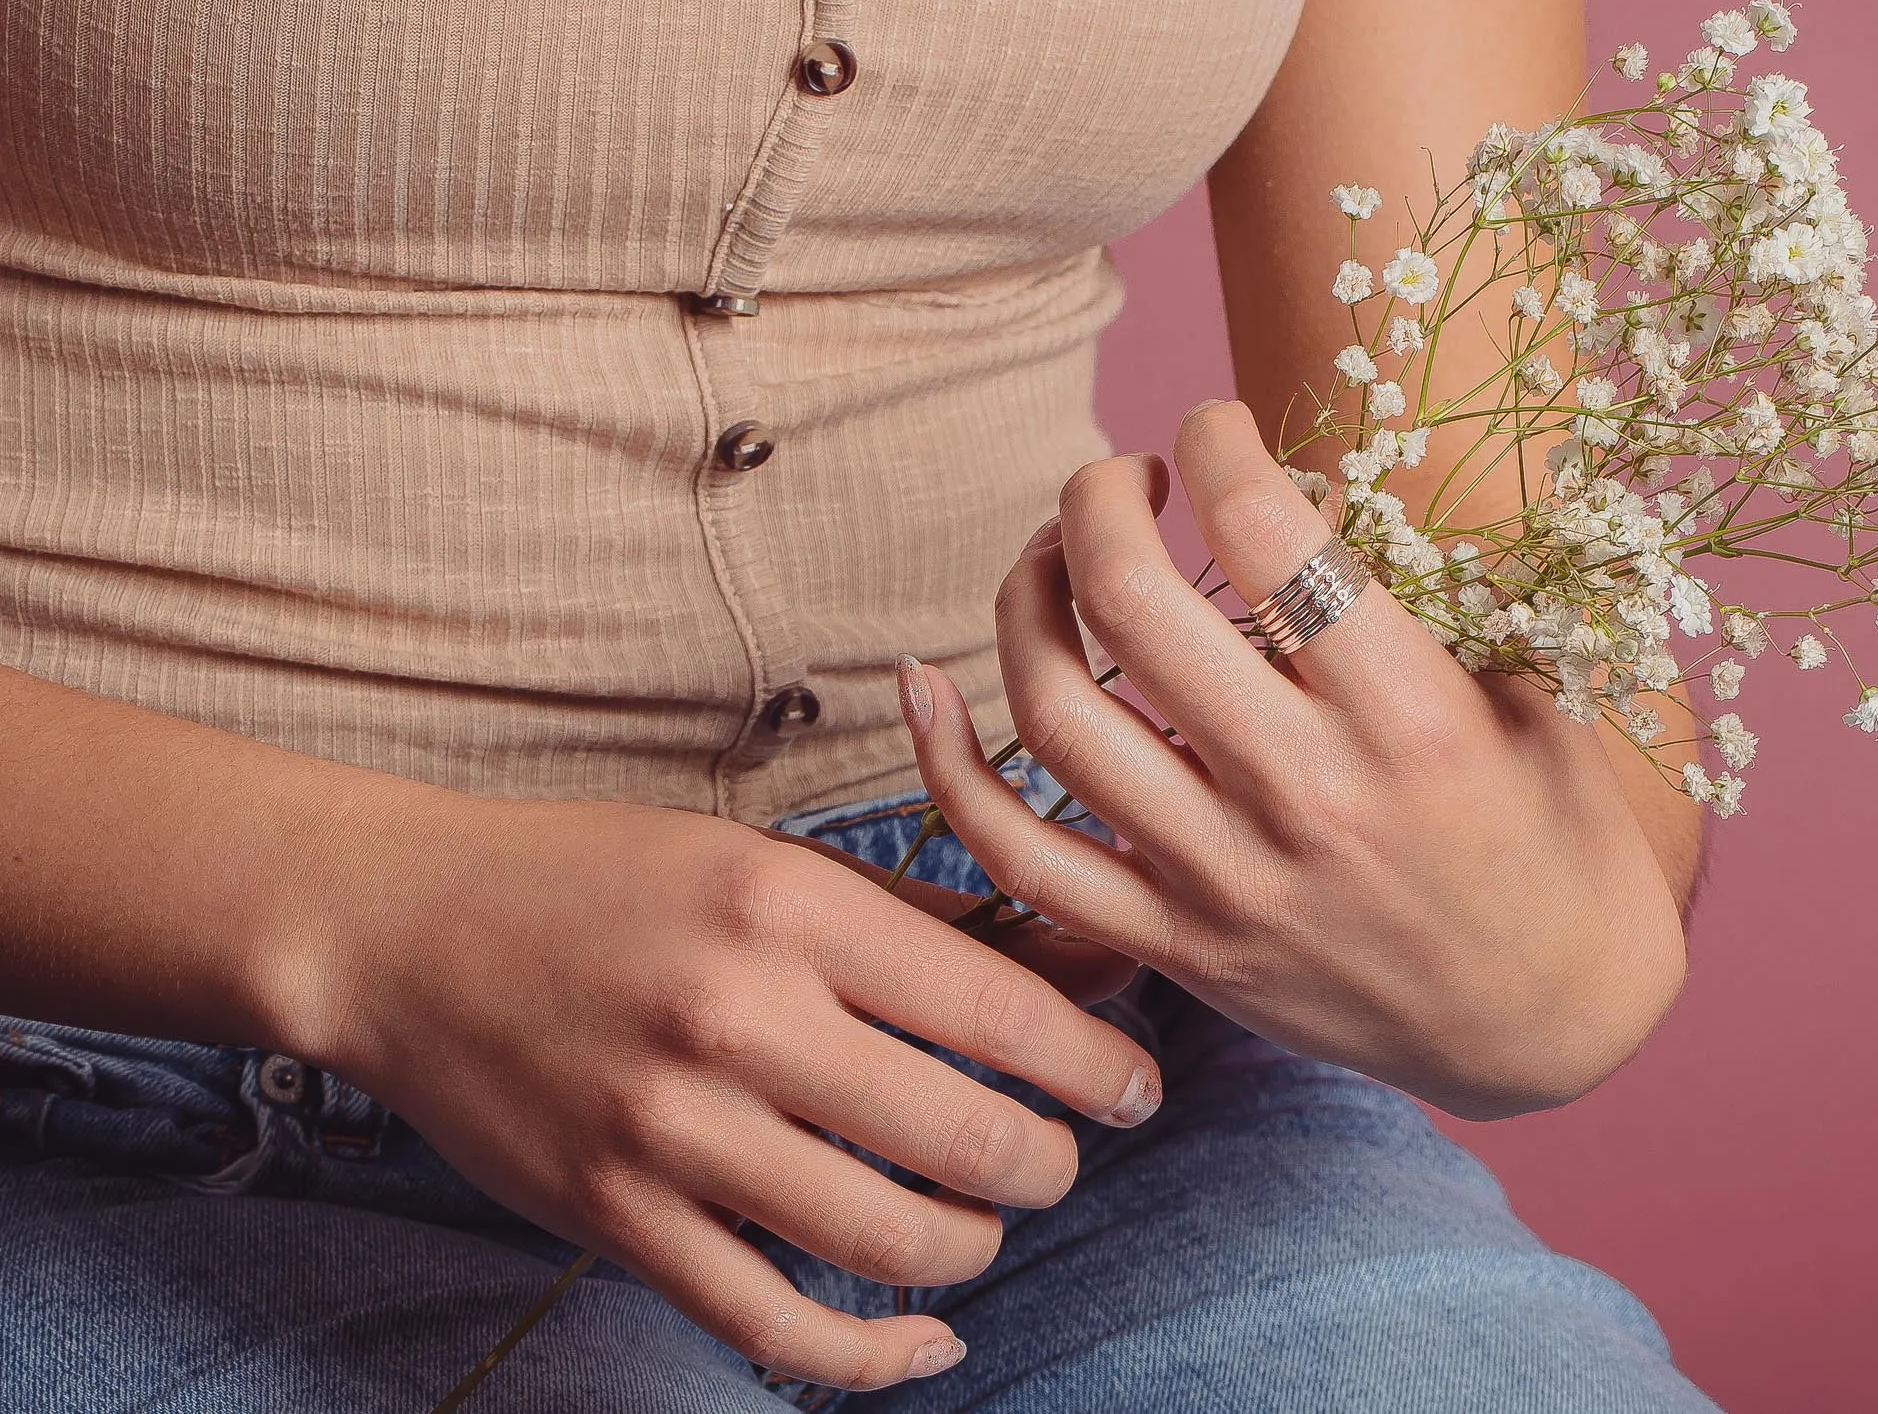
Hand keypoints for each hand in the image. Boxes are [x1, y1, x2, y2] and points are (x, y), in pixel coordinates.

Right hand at [287, 788, 1162, 1391]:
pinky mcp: (617, 1219)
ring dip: (973, 1247)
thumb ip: (930, 918)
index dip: (1095, 1062)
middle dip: (1050, 1162)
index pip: (997, 1008)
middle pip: (961, 1135)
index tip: (1134, 1084)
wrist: (405, 933)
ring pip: (884, 1238)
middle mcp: (736, 1019)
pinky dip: (871, 1355)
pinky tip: (926, 1338)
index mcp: (789, 907)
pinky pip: (773, 1323)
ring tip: (988, 1222)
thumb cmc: (606, 880)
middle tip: (1066, 1156)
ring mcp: (670, 1131)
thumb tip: (1091, 955)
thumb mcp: (771, 859)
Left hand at [897, 400, 1690, 1120]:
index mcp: (1411, 720)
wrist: (1546, 1025)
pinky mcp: (1175, 945)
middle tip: (1118, 477)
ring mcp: (1224, 880)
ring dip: (1027, 597)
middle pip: (1134, 604)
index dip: (1217, 444)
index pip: (1271, 534)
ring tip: (1057, 556)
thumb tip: (1293, 492)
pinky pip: (1018, 854)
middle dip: (1099, 498)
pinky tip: (929, 686)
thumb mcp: (1531, 698)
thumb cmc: (1552, 836)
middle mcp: (1304, 797)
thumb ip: (1421, 604)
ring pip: (1054, 712)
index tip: (1214, 428)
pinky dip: (948, 765)